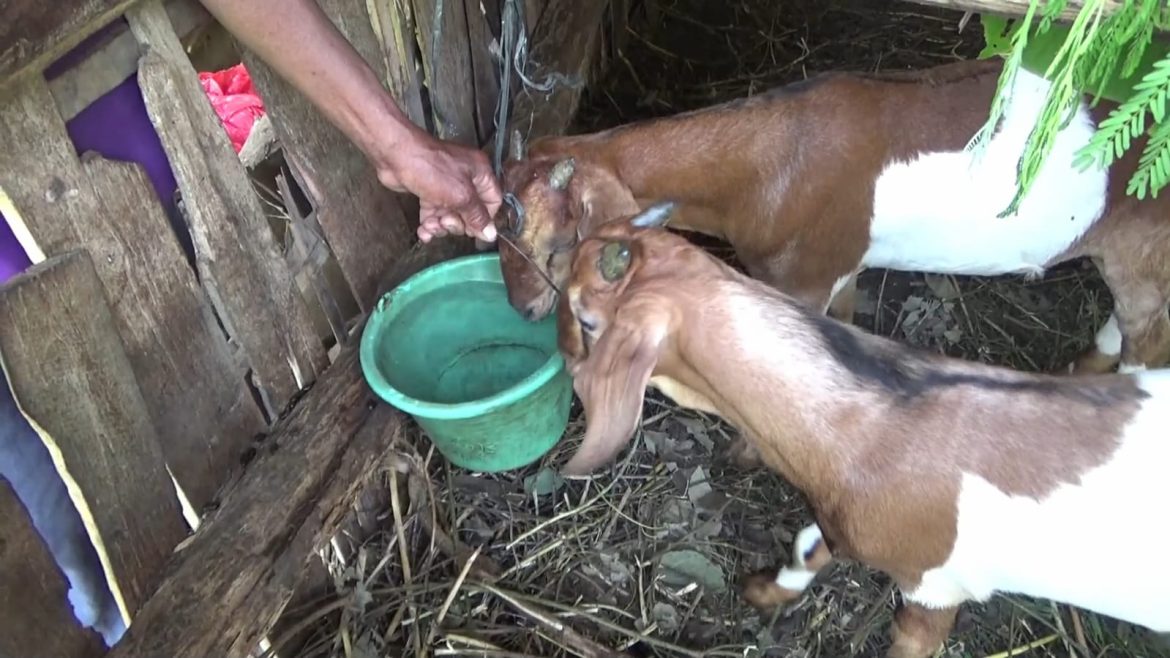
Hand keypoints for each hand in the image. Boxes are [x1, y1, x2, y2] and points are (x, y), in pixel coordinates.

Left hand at [377, 128, 501, 243]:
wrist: (395, 157)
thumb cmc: (431, 169)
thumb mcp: (460, 196)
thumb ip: (477, 217)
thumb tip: (491, 234)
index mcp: (480, 173)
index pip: (493, 202)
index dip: (485, 219)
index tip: (473, 230)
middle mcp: (466, 178)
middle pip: (470, 212)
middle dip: (458, 223)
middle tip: (445, 222)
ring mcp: (446, 185)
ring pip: (451, 215)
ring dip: (441, 226)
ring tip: (429, 226)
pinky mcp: (428, 191)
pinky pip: (434, 212)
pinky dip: (429, 224)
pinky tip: (423, 231)